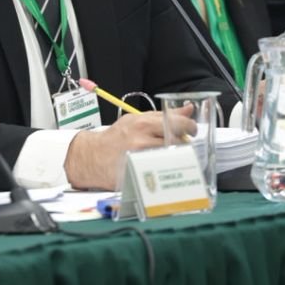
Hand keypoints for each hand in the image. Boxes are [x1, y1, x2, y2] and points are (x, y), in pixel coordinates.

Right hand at [63, 108, 194, 189]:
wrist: (93, 156)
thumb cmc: (117, 137)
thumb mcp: (138, 119)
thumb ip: (164, 115)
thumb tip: (188, 108)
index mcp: (144, 124)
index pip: (178, 123)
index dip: (190, 127)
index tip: (191, 131)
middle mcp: (143, 141)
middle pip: (178, 143)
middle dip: (184, 145)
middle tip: (181, 146)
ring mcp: (140, 160)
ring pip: (171, 159)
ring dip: (175, 158)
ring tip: (170, 157)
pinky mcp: (138, 176)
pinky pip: (160, 174)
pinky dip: (164, 171)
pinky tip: (160, 169)